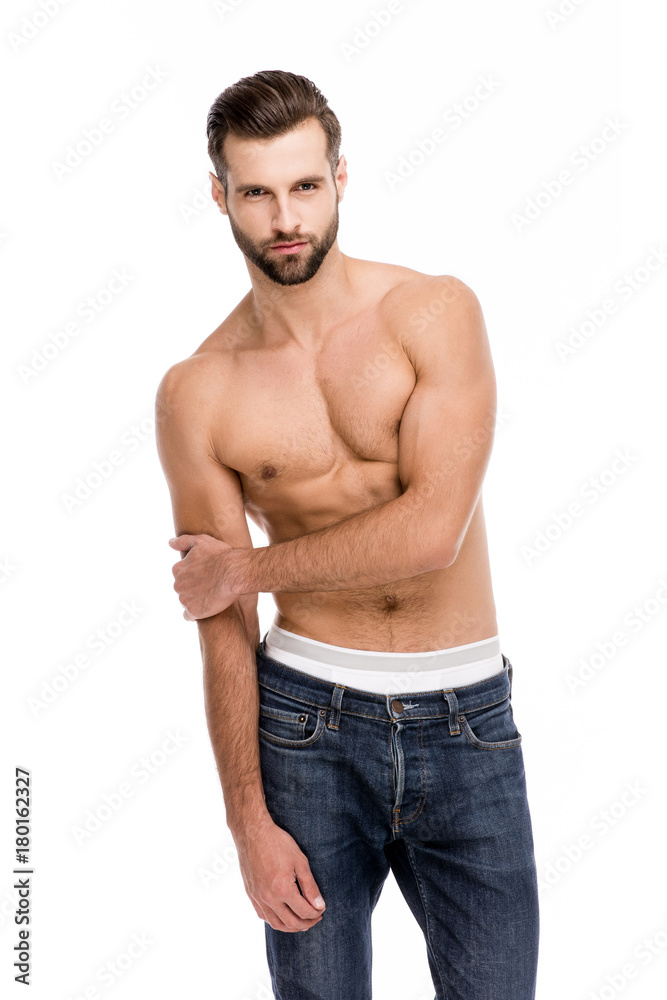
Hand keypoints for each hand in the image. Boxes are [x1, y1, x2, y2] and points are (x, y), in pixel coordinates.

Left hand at [169, 533, 238, 619]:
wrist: (234, 572)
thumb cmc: (221, 555)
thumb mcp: (202, 541)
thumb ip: (183, 541)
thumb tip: (170, 543)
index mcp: (178, 569)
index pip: (180, 575)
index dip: (193, 575)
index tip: (205, 575)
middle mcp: (177, 585)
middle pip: (183, 589)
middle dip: (193, 588)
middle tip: (210, 585)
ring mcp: (184, 599)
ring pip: (186, 602)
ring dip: (196, 600)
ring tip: (212, 596)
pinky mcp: (194, 611)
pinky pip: (190, 616)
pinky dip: (197, 613)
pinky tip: (206, 608)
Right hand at [233, 815, 325, 932]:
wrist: (252, 833)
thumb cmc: (277, 843)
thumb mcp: (300, 861)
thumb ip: (310, 886)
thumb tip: (319, 905)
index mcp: (283, 890)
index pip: (303, 912)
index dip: (315, 914)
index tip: (322, 910)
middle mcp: (269, 898)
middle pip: (290, 922)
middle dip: (306, 924)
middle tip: (315, 918)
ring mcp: (257, 898)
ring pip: (275, 923)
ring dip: (290, 927)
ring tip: (301, 922)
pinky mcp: (251, 894)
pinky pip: (263, 915)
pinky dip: (275, 921)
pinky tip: (282, 916)